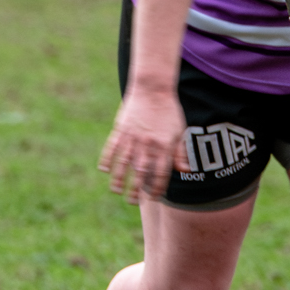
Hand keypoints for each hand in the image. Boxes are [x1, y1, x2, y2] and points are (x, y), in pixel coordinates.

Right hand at [98, 86, 188, 203]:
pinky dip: (107, 160)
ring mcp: (133, 137)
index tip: (154, 197)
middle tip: (133, 201)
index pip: (161, 173)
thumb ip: (180, 152)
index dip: (158, 188)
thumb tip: (184, 170)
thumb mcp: (179, 130)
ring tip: (116, 191)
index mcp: (164, 146)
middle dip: (137, 190)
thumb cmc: (169, 110)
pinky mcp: (121, 129)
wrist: (154, 88)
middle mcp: (148, 144)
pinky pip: (112, 148)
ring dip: (119, 180)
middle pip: (141, 173)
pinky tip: (105, 171)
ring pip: (123, 164)